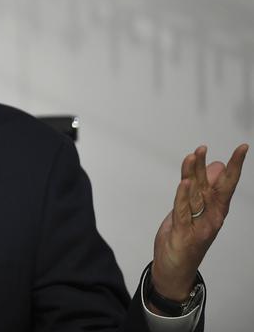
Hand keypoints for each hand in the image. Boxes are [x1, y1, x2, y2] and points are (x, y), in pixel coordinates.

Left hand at [151, 144, 248, 302]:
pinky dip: (183, 196)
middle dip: (228, 168)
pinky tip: (184, 182)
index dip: (235, 166)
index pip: (227, 184)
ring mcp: (198, 225)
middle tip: (237, 150)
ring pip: (198, 195)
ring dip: (195, 172)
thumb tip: (215, 165)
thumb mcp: (195, 209)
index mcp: (215, 210)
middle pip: (219, 188)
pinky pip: (182, 210)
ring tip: (196, 153)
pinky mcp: (183, 232)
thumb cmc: (186, 237)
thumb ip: (202, 187)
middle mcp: (211, 216)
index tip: (242, 148)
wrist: (174, 269)